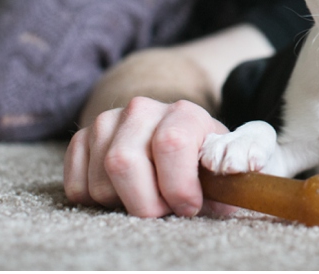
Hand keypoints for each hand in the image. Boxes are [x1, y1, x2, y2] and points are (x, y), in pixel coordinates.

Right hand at [64, 97, 233, 217]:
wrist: (180, 148)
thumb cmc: (207, 163)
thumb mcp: (234, 160)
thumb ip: (242, 162)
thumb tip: (239, 167)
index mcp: (184, 112)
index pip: (170, 144)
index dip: (178, 186)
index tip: (189, 206)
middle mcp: (142, 109)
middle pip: (123, 163)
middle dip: (145, 202)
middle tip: (164, 209)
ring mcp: (108, 121)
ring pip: (99, 180)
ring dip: (123, 203)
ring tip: (146, 196)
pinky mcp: (82, 139)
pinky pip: (77, 185)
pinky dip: (96, 202)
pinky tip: (121, 193)